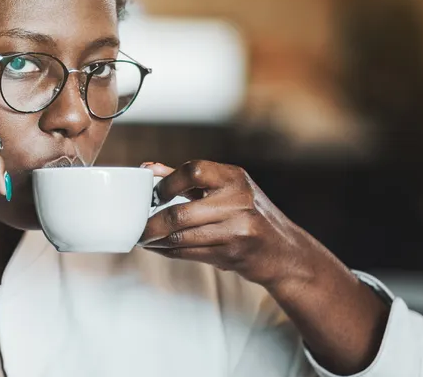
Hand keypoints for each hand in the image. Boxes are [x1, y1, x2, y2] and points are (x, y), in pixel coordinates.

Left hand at [139, 161, 311, 288]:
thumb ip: (188, 178)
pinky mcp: (234, 254)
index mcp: (234, 177)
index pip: (194, 171)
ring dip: (157, 241)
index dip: (167, 183)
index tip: (153, 196)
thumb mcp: (227, 189)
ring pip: (182, 237)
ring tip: (144, 239)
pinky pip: (191, 253)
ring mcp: (238, 229)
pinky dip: (169, 252)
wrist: (285, 253)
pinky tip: (160, 249)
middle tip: (137, 228)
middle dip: (152, 224)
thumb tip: (148, 169)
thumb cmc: (250, 215)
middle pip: (181, 213)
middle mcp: (239, 200)